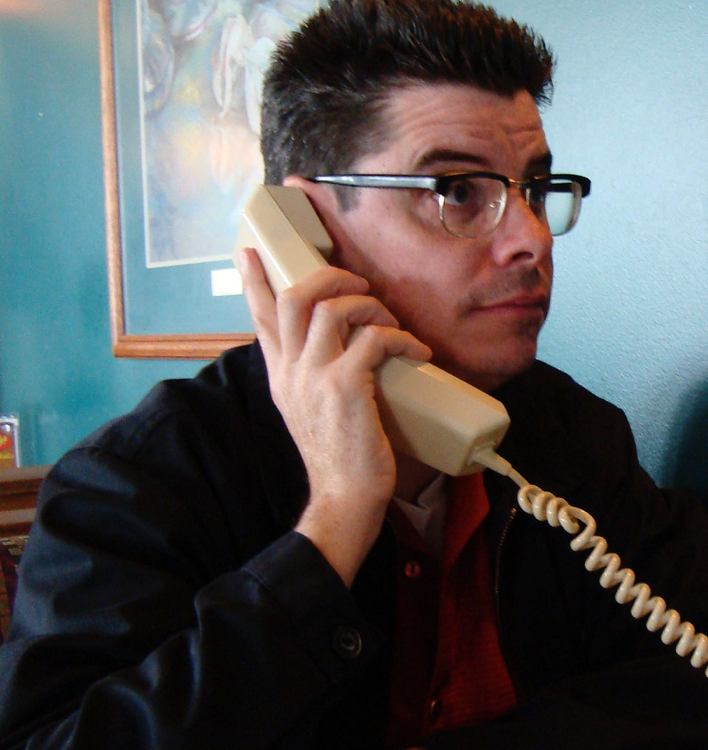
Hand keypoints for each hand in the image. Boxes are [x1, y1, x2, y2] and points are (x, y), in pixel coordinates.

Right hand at [237, 248, 430, 584]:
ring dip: (368, 304)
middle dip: (328, 277)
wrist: (344, 498)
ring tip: (390, 320)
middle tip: (356, 283)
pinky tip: (416, 349)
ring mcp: (313, 377)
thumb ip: (315, 379)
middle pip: (294, 297)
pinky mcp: (344, 387)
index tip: (248, 251)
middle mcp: (290, 372)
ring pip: (332, 309)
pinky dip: (399, 336)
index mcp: (280, 376)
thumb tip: (348, 351)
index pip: (258, 317)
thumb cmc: (340, 458)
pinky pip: (373, 339)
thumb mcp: (312, 412)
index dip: (254, 280)